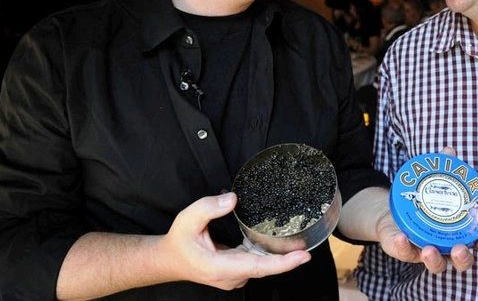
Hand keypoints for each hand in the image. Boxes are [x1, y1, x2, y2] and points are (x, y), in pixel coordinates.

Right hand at [157, 193, 310, 289]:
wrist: (170, 260)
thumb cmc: (179, 240)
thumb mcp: (187, 219)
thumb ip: (208, 207)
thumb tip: (233, 199)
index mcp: (219, 267)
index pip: (257, 267)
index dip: (282, 263)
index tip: (302, 257)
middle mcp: (231, 277)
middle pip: (265, 269)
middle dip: (287, 259)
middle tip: (308, 245)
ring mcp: (234, 277)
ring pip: (262, 267)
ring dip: (280, 257)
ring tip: (299, 243)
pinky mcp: (237, 272)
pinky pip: (258, 264)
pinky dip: (270, 256)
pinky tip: (282, 244)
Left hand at [376, 146, 477, 273]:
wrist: (392, 213)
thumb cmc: (422, 202)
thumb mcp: (432, 185)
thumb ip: (444, 170)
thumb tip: (449, 151)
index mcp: (457, 233)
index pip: (476, 242)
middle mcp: (446, 247)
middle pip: (461, 261)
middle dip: (463, 258)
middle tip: (460, 249)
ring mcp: (426, 252)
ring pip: (436, 264)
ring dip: (434, 259)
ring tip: (429, 249)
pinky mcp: (406, 251)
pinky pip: (405, 252)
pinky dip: (404, 246)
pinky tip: (401, 238)